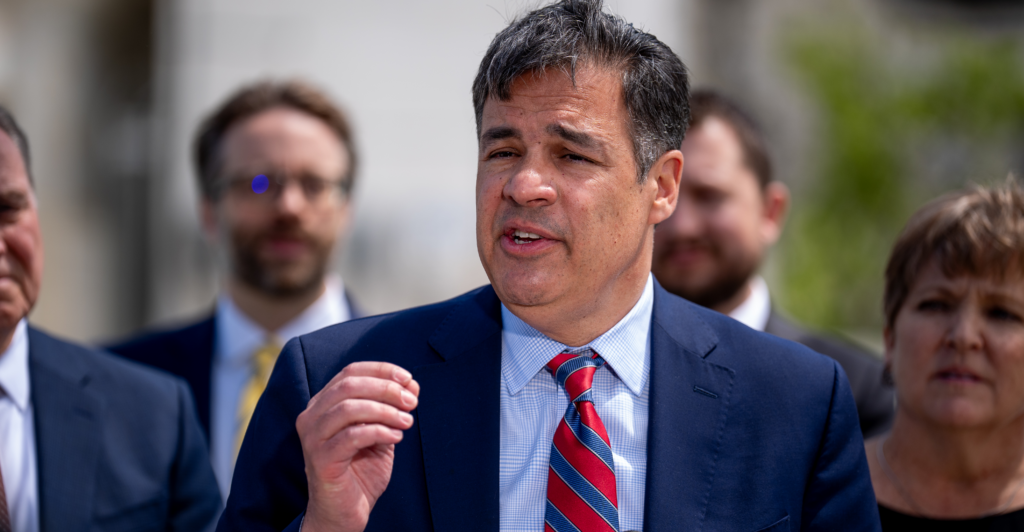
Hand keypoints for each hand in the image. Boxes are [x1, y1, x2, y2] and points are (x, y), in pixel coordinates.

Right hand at [296, 362, 419, 531]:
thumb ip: (391, 408)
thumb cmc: (361, 471)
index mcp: (324, 403)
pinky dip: (379, 431)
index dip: (382, 370)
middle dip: (386, 389)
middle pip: (349, 385)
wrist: (345, 512)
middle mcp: (312, 416)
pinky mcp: (320, 459)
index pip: (351, 372)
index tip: (409, 379)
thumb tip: (412, 385)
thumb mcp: (381, 432)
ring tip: (407, 421)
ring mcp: (312, 437)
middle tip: (411, 402)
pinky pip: (351, 436)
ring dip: (385, 411)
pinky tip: (396, 437)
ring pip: (348, 408)